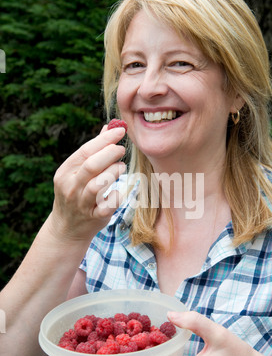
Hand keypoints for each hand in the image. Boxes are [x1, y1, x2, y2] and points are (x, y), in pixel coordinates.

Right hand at [49, 125, 125, 241]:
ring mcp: (81, 203)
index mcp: (65, 172)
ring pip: (98, 184)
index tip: (120, 130)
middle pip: (91, 165)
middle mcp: (71, 187)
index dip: (104, 139)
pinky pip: (108, 205)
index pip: (85, 151)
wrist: (67, 228)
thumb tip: (108, 127)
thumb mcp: (77, 172)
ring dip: (113, 173)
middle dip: (110, 154)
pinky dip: (116, 196)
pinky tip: (119, 190)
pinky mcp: (93, 217)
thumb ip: (93, 151)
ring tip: (121, 168)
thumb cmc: (77, 193)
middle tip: (121, 149)